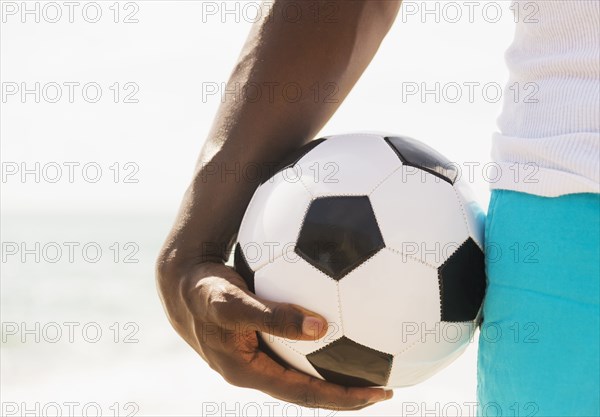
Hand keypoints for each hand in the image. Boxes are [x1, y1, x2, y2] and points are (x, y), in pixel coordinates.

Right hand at [156, 260, 392, 409]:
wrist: (181, 287)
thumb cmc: (205, 292)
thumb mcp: (234, 304)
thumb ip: (274, 315)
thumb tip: (321, 328)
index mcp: (250, 372)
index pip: (305, 394)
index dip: (343, 398)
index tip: (381, 393)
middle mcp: (256, 370)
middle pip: (308, 390)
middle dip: (347, 393)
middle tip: (387, 387)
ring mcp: (257, 357)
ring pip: (303, 372)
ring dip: (335, 373)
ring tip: (371, 364)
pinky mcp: (259, 341)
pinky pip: (295, 349)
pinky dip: (320, 347)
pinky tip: (340, 326)